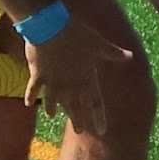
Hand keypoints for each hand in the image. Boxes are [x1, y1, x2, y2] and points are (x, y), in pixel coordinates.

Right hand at [23, 14, 135, 135]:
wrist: (50, 26)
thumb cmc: (77, 33)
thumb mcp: (98, 42)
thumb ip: (113, 52)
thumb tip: (130, 56)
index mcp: (87, 79)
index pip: (96, 104)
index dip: (99, 119)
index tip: (102, 132)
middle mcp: (70, 85)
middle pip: (75, 107)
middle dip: (78, 120)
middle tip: (80, 131)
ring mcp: (53, 82)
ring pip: (54, 101)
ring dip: (53, 109)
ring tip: (52, 117)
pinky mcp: (38, 75)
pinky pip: (33, 89)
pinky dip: (31, 97)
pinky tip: (28, 104)